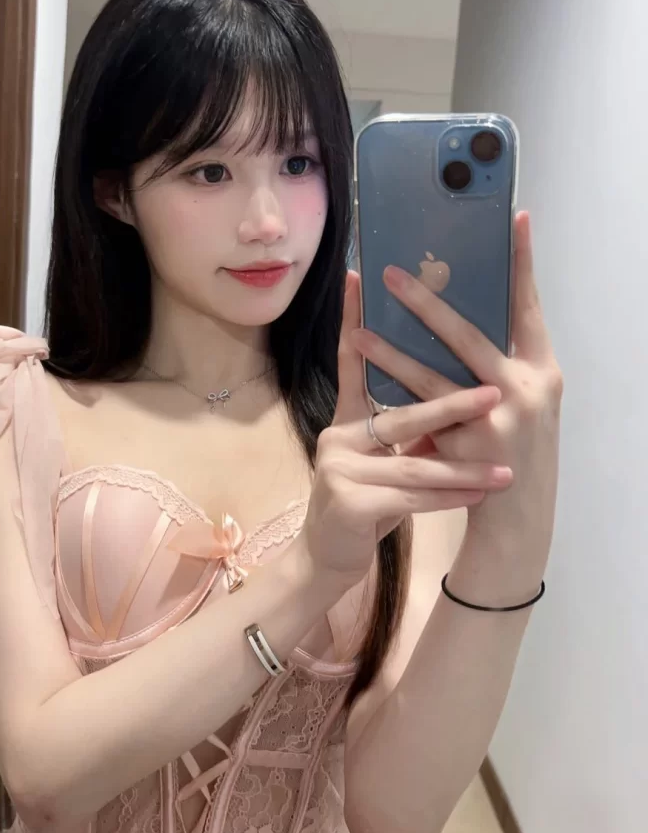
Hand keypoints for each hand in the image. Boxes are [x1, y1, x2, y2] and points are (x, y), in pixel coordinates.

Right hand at [299, 271, 513, 587]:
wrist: (327, 556)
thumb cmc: (364, 500)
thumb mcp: (382, 459)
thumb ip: (405, 429)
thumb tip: (456, 390)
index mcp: (346, 420)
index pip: (352, 362)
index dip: (355, 319)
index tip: (361, 276)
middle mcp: (338, 437)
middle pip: (401, 416)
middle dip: (453, 406)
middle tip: (494, 394)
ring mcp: (339, 470)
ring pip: (413, 464)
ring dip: (465, 470)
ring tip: (505, 470)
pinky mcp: (348, 504)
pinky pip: (410, 499)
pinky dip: (449, 499)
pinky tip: (479, 498)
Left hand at [351, 211, 562, 574]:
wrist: (520, 519)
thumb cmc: (515, 449)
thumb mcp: (520, 401)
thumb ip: (494, 364)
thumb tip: (447, 317)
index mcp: (542, 370)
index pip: (529, 306)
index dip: (522, 263)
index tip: (515, 218)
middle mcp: (525, 390)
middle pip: (470, 334)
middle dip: (428, 302)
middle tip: (390, 273)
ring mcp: (496, 422)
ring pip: (432, 379)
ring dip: (391, 354)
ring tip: (358, 331)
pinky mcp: (466, 452)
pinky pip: (420, 419)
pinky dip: (392, 400)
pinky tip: (364, 385)